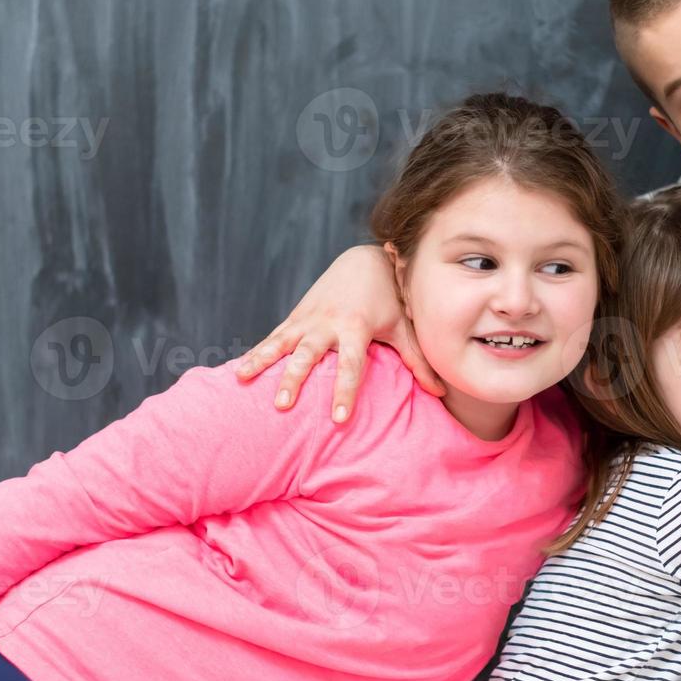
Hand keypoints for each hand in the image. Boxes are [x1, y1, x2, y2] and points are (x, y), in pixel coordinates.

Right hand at [235, 244, 445, 420]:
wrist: (364, 262)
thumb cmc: (390, 299)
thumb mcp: (404, 327)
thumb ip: (418, 360)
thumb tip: (441, 393)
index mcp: (356, 327)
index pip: (351, 366)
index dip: (345, 392)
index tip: (338, 419)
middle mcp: (327, 323)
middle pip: (308, 356)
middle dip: (295, 380)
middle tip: (283, 405)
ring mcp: (307, 320)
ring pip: (282, 344)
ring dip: (264, 363)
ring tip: (244, 381)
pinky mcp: (295, 318)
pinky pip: (272, 338)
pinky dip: (257, 354)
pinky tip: (239, 374)